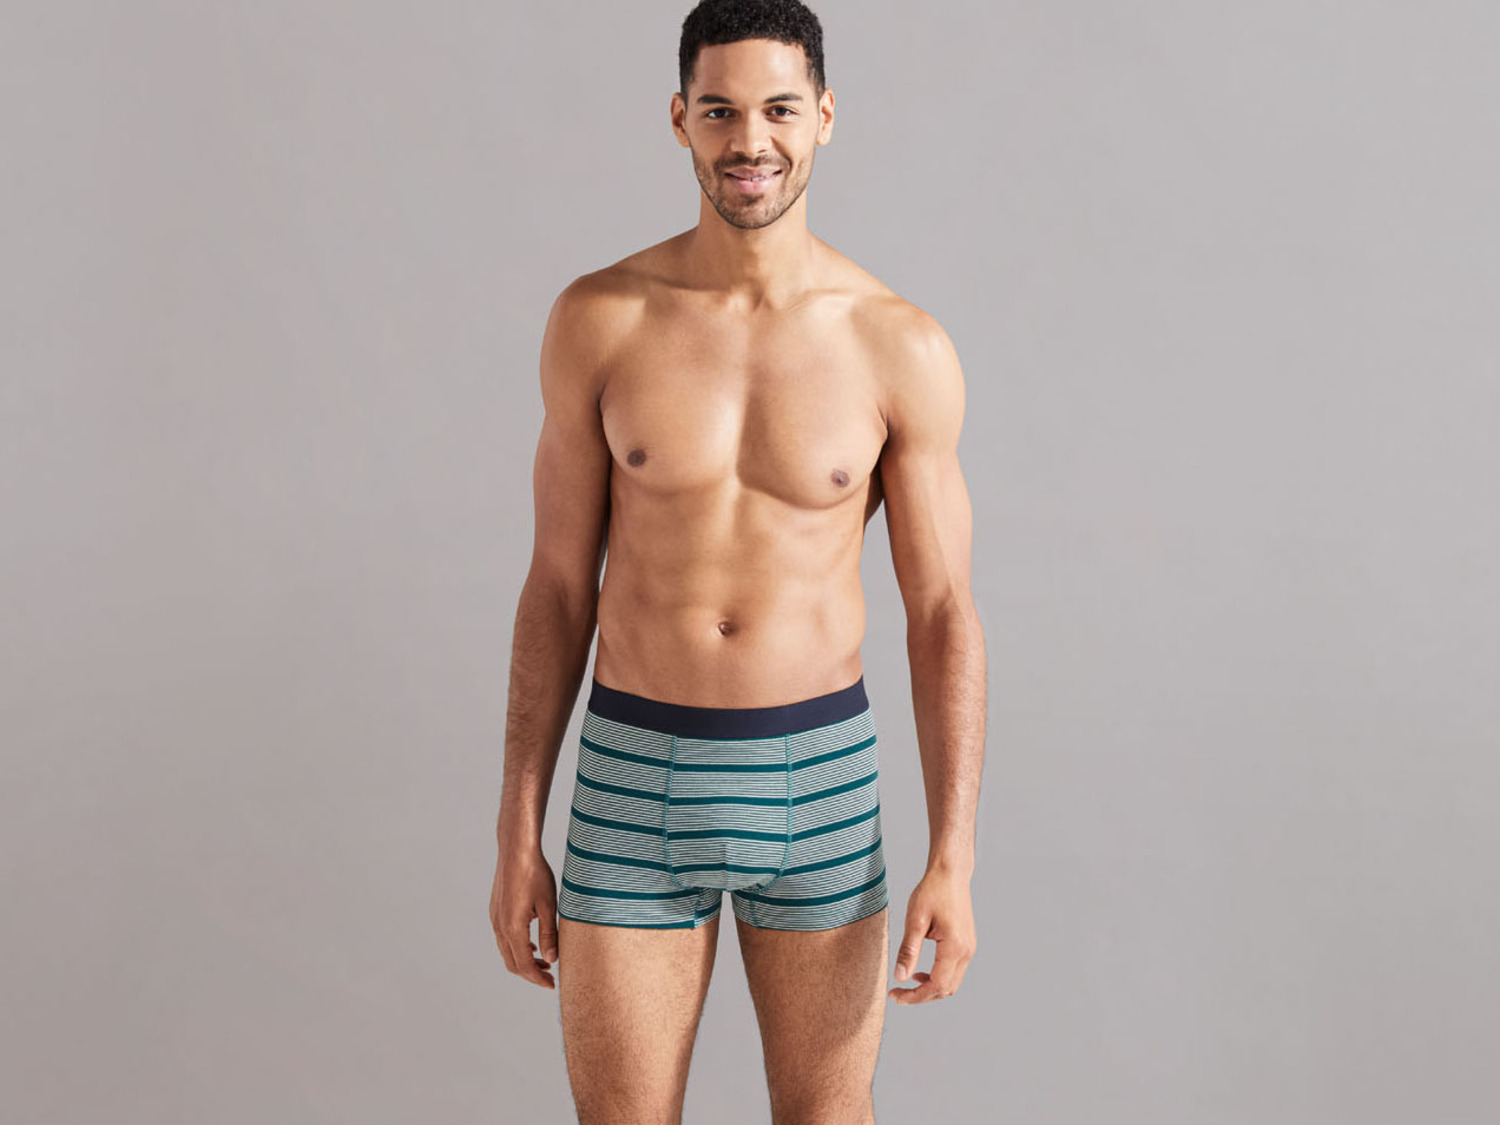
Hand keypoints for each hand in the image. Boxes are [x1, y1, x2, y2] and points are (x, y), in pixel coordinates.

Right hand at [491, 839, 558, 989]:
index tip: (552, 985)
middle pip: (512, 963)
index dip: (538, 978)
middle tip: (550, 977)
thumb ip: (549, 934)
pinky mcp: (496, 911)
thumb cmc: (536, 874)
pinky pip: (504, 938)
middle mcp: (499, 926)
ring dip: (524, 961)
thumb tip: (552, 959)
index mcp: (513, 928)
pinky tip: (532, 945)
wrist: (516, 850)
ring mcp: (495, 918)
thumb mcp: (549, 905)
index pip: (524, 965)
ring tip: (545, 962)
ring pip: (507, 951)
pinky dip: (517, 948)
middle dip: (531, 974)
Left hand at [888, 865, 975, 1003]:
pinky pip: (954, 971)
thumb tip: (900, 977)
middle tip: (897, 993)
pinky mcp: (967, 944)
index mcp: (955, 947)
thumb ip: (909, 950)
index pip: (936, 986)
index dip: (914, 996)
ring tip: (907, 982)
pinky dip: (938, 977)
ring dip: (930, 987)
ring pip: (952, 983)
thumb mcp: (915, 920)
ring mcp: (969, 948)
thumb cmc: (932, 891)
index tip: (895, 996)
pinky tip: (920, 971)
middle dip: (921, 996)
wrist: (951, 873)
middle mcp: (966, 951)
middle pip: (946, 990)